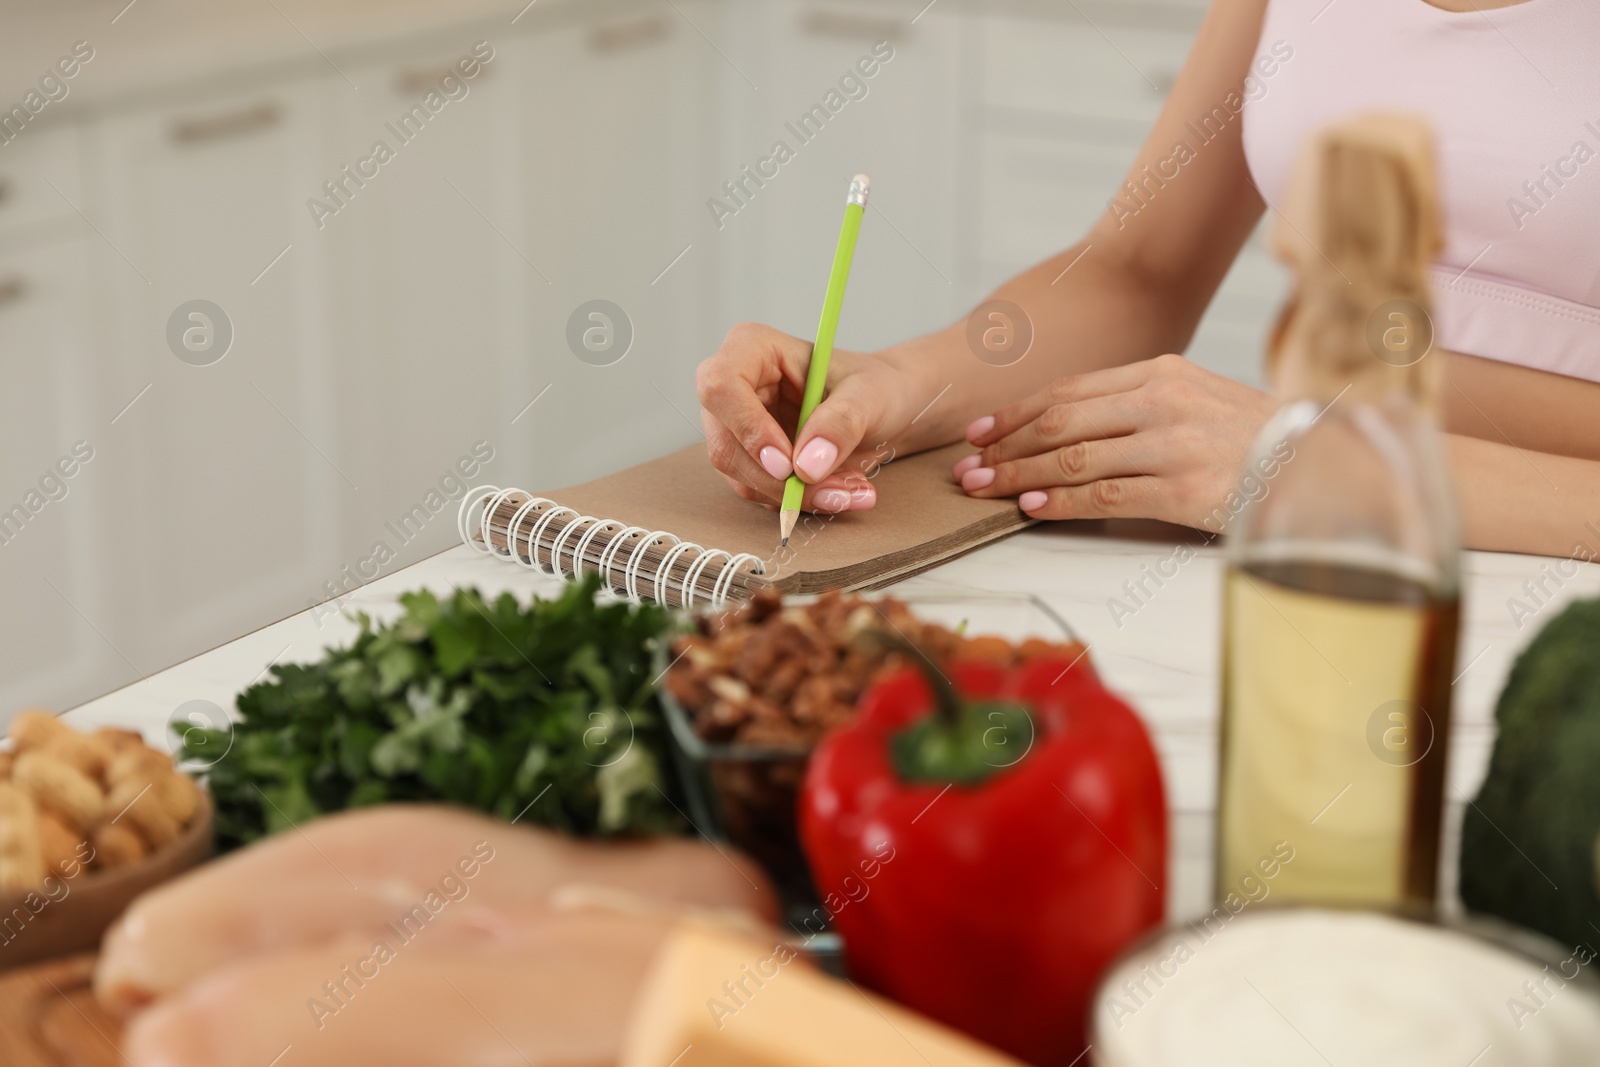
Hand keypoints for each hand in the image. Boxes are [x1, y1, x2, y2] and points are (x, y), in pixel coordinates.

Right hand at [696, 322, 915, 512]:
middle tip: (834, 492)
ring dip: (793, 495)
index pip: (721, 386)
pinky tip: (835, 492)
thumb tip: (806, 465)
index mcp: (753, 348)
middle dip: (778, 479)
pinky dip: (796, 501)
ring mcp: (736, 426)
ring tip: (847, 492)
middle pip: (725, 443)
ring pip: (740, 475)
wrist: (885, 410)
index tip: (787, 465)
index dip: (747, 428)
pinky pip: (757, 490)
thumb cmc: (875, 386)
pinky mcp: (748, 459)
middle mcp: (735, 387)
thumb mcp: (869, 396)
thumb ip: (840, 423)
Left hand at [955, 354, 1277, 529]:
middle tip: (966, 467)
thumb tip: (1067, 426)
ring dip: (1018, 476)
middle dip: (1004, 446)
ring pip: (1072, 459)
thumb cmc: (1252, 437)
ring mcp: (1171, 445)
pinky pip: (1103, 496)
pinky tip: (1031, 506)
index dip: (1016, 413)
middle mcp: (1161, 401)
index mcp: (1160, 372)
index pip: (1068, 391)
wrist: (1318, 464)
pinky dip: (1060, 501)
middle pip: (1060, 423)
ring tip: (983, 489)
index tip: (979, 431)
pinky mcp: (1180, 491)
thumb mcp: (1197, 397)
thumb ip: (1139, 402)